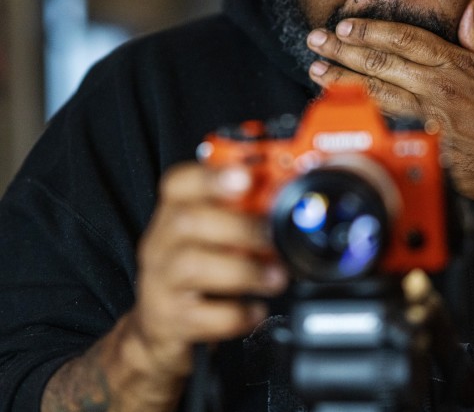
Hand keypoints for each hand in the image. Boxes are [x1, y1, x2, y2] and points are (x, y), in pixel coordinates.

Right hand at [129, 162, 287, 380]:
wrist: (158, 323)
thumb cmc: (197, 265)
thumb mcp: (213, 231)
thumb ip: (243, 208)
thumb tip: (288, 188)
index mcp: (173, 211)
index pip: (179, 182)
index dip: (211, 176)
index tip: (245, 177)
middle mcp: (160, 242)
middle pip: (188, 222)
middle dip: (240, 227)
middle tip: (273, 237)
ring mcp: (160, 281)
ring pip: (192, 266)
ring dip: (244, 270)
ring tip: (276, 277)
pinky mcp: (167, 319)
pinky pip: (200, 316)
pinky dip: (235, 314)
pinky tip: (255, 310)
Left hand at [306, 0, 473, 210]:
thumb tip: (468, 8)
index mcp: (458, 66)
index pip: (406, 40)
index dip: (372, 31)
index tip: (346, 26)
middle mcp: (439, 89)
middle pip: (382, 64)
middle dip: (344, 50)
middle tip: (316, 41)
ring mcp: (430, 119)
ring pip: (377, 94)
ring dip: (343, 81)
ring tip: (316, 71)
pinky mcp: (427, 146)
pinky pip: (388, 128)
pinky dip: (362, 116)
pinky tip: (341, 109)